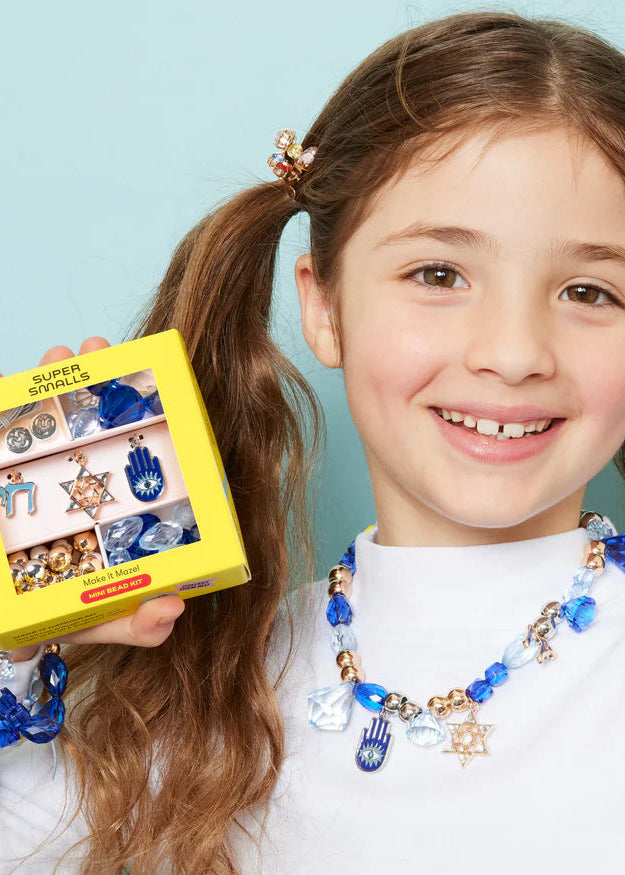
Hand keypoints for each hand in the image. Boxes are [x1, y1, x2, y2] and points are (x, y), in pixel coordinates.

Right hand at [3, 336, 184, 661]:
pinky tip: (13, 379)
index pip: (133, 457)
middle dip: (96, 383)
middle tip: (99, 349)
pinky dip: (11, 402)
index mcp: (113, 507)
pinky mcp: (11, 469)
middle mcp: (82, 481)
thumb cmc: (52, 613)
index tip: (153, 381)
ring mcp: (42, 475)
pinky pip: (12, 431)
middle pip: (94, 425)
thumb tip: (171, 607)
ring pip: (53, 419)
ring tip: (61, 353)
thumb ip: (131, 623)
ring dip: (56, 380)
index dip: (143, 419)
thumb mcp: (92, 620)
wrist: (4, 614)